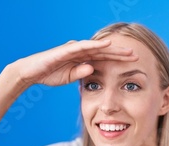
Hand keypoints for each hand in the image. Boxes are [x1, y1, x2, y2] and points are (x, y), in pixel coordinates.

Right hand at [15, 39, 136, 86]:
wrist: (30, 72)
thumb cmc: (49, 74)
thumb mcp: (69, 77)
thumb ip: (81, 73)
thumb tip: (93, 70)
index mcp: (82, 59)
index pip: (104, 59)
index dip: (118, 60)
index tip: (133, 63)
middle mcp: (80, 51)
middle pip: (104, 52)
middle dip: (120, 53)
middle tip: (137, 55)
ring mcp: (74, 49)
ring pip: (97, 48)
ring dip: (113, 48)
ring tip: (127, 49)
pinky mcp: (67, 50)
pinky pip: (83, 46)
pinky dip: (95, 45)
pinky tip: (106, 45)